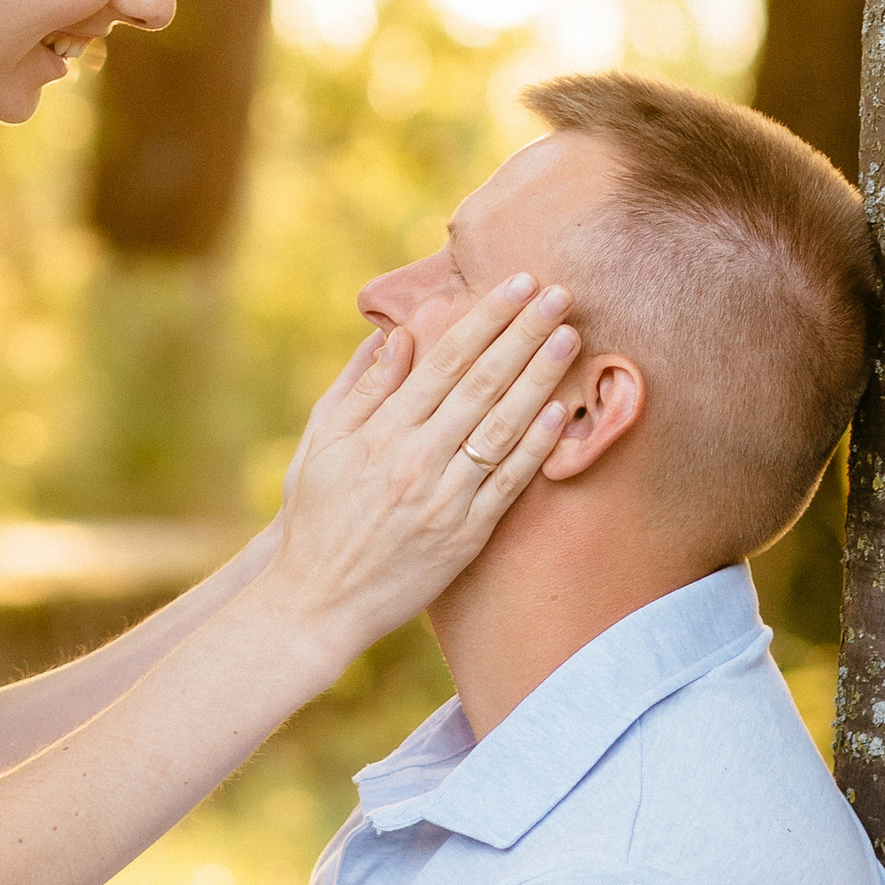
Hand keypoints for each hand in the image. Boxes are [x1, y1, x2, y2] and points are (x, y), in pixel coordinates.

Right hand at [266, 276, 577, 659]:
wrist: (318, 599)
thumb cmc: (315, 516)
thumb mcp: (322, 442)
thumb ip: (360, 388)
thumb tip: (394, 336)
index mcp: (381, 430)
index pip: (445, 359)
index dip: (486, 318)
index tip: (518, 284)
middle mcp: (415, 458)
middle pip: (482, 383)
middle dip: (524, 333)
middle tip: (560, 293)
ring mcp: (444, 498)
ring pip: (502, 426)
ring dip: (539, 377)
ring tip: (570, 337)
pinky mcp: (464, 536)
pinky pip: (507, 484)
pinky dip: (535, 446)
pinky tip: (561, 412)